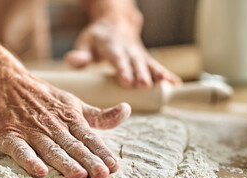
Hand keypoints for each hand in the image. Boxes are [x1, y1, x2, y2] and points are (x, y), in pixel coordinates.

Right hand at [0, 67, 130, 177]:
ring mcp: (31, 130)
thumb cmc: (44, 97)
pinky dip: (29, 159)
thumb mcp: (74, 103)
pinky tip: (39, 171)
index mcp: (70, 118)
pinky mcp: (10, 135)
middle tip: (102, 175)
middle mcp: (53, 125)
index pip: (89, 138)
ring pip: (51, 148)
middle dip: (89, 160)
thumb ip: (99, 115)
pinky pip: (20, 149)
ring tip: (79, 176)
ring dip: (65, 162)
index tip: (114, 166)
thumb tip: (126, 111)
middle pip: (73, 145)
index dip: (102, 152)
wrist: (6, 82)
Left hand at [65, 19, 180, 87]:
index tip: (126, 81)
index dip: (122, 69)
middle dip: (140, 73)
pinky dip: (166, 74)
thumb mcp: (86, 42)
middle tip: (144, 85)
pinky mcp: (145, 58)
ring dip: (157, 73)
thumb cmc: (98, 38)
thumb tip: (72, 61)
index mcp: (111, 45)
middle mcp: (127, 49)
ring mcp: (138, 53)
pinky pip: (157, 65)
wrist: (115, 23)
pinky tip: (175, 83)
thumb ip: (80, 54)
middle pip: (135, 62)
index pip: (116, 58)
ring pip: (149, 63)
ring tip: (165, 83)